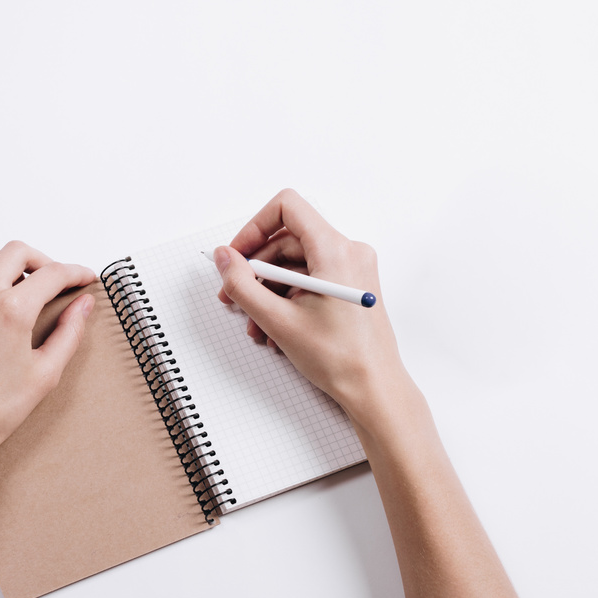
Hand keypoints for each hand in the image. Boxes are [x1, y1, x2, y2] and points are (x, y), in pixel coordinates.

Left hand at [0, 241, 96, 469]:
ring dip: (7, 262)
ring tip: (21, 285)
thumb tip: (83, 305)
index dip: (75, 272)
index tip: (83, 279)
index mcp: (11, 311)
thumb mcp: (46, 373)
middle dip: (43, 260)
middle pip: (17, 251)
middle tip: (55, 281)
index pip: (52, 273)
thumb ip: (69, 332)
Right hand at [213, 189, 410, 428]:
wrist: (374, 389)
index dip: (254, 227)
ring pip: (295, 264)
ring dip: (268, 291)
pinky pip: (309, 279)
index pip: (287, 207)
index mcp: (335, 250)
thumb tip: (223, 257)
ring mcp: (351, 269)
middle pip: (287, 240)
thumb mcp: (277, 320)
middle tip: (233, 297)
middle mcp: (348, 252)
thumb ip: (242, 284)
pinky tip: (274, 328)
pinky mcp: (350, 285)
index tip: (236, 255)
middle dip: (255, 270)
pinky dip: (287, 298)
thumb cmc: (340, 359)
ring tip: (255, 324)